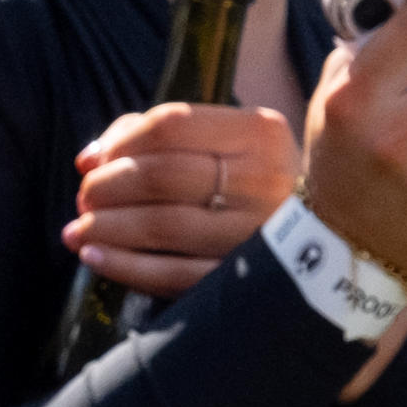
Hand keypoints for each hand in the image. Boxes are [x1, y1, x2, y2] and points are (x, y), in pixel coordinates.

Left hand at [65, 101, 298, 298]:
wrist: (327, 236)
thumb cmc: (252, 180)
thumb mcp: (224, 141)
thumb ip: (155, 135)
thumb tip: (91, 158)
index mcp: (260, 132)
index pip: (173, 124)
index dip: (120, 142)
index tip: (91, 161)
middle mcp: (265, 178)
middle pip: (164, 175)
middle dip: (109, 188)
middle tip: (84, 198)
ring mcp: (259, 233)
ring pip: (165, 226)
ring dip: (109, 228)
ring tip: (78, 230)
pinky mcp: (248, 282)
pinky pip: (176, 276)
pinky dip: (126, 267)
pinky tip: (95, 258)